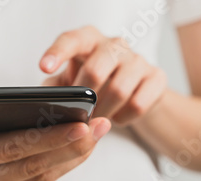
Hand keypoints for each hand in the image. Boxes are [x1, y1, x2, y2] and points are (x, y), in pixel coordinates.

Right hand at [0, 102, 110, 180]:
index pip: (9, 148)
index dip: (47, 138)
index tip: (80, 123)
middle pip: (32, 166)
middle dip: (71, 147)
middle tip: (101, 126)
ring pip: (38, 179)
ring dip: (71, 158)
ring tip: (97, 136)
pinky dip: (59, 167)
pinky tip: (76, 149)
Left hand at [40, 26, 166, 124]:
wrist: (131, 92)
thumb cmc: (90, 85)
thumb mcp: (67, 83)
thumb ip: (53, 89)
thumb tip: (43, 104)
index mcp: (88, 39)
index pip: (71, 40)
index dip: (57, 53)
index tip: (44, 68)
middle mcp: (114, 44)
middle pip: (95, 70)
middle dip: (84, 97)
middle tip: (79, 114)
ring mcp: (138, 59)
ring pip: (119, 90)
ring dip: (104, 111)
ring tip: (96, 120)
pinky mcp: (157, 77)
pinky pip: (138, 103)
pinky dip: (124, 117)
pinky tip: (117, 118)